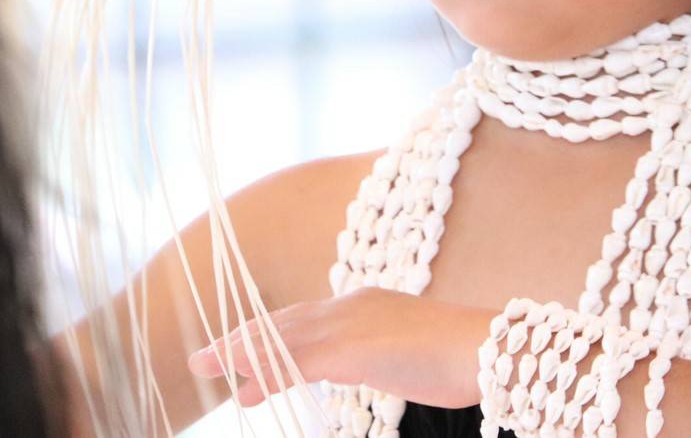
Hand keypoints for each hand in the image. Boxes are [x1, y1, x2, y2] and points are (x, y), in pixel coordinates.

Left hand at [187, 286, 493, 410]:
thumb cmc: (458, 356)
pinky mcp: (349, 349)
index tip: (240, 348)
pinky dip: (265, 371)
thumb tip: (360, 364)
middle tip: (204, 356)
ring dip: (240, 354)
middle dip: (241, 339)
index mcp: (364, 303)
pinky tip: (244, 386)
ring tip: (207, 367)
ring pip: (280, 339)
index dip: (267, 334)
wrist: (486, 348)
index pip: (302, 318)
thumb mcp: (406, 353)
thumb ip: (375, 355)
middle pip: (282, 322)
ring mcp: (348, 325)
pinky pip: (294, 361)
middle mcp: (350, 305)